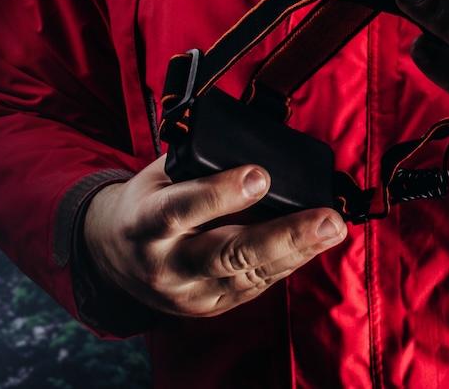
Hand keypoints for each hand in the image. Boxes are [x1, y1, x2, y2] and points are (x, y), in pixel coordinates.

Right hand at [82, 156, 346, 317]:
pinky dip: (289, 262)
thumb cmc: (149, 202)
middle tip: (327, 219)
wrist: (115, 258)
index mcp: (143, 223)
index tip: (261, 175)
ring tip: (334, 228)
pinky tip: (315, 242)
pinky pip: (257, 286)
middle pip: (227, 255)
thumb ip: (200, 165)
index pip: (179, 210)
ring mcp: (189, 293)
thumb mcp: (159, 177)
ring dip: (299, 250)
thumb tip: (259, 140)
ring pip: (250, 275)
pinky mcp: (210, 308)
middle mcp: (165, 265)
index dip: (219, 194)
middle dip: (283, 236)